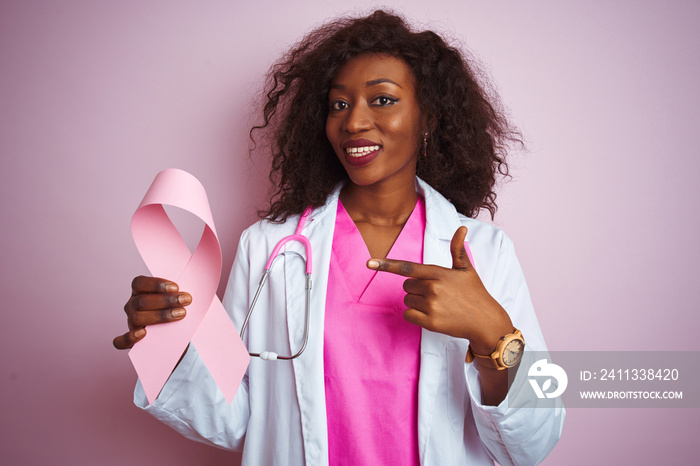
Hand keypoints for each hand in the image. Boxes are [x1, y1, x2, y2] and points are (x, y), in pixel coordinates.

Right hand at [112, 276, 190, 349]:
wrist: (174, 333)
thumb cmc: (174, 310)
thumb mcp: (174, 298)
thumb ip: (175, 293)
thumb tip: (187, 292)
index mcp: (139, 291)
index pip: (139, 283)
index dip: (156, 284)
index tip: (176, 287)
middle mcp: (132, 305)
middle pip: (141, 301)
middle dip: (166, 300)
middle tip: (186, 300)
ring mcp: (130, 322)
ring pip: (136, 317)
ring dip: (160, 315)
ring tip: (180, 314)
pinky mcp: (130, 340)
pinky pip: (122, 341)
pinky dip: (130, 338)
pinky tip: (144, 333)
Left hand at [367, 226, 512, 353]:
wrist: (485, 321)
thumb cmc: (475, 293)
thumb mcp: (467, 270)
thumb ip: (458, 250)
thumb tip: (462, 228)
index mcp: (439, 273)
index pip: (407, 267)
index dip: (387, 265)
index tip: (369, 263)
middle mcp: (433, 288)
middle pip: (406, 285)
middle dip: (416, 288)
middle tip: (436, 293)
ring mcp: (431, 306)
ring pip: (407, 300)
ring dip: (417, 302)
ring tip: (437, 304)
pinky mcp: (430, 322)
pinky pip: (409, 315)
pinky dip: (416, 315)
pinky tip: (433, 315)